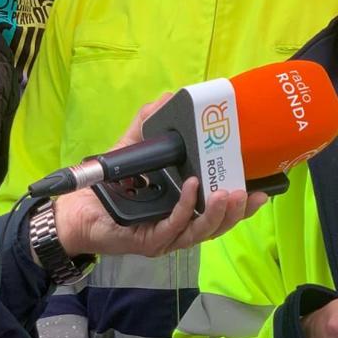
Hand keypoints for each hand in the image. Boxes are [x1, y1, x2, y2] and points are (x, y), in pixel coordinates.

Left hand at [52, 96, 266, 257]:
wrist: (74, 209)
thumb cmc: (108, 185)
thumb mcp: (133, 147)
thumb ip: (150, 122)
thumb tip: (170, 96)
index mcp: (184, 209)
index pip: (220, 211)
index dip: (242, 204)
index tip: (263, 189)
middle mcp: (179, 226)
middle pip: (217, 226)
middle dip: (236, 212)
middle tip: (248, 193)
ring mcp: (165, 237)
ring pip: (201, 232)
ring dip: (218, 214)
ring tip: (228, 194)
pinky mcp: (149, 241)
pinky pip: (173, 228)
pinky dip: (186, 208)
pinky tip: (194, 190)